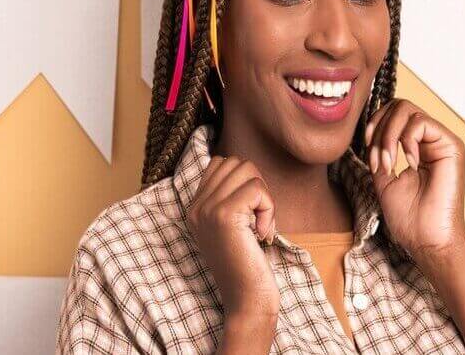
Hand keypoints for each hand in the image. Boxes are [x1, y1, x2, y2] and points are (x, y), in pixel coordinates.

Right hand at [187, 156, 279, 319]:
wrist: (247, 301)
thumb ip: (232, 198)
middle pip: (236, 163)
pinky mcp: (224, 215)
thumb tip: (245, 167)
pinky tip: (263, 234)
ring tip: (260, 226)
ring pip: (247, 171)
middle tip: (259, 219)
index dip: (245, 181)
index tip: (250, 213)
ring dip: (264, 197)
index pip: (220, 163)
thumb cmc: (249, 265)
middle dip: (257, 185)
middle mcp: (196, 206)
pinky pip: (257, 189)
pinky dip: (269, 208)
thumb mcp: (235, 226)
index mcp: (195, 208)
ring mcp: (207, 210)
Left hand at [364, 98, 464, 259]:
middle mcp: (429, 140)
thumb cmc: (408, 216)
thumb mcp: (383, 177)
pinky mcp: (452, 144)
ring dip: (388, 137)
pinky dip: (405, 140)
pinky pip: (420, 122)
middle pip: (397, 106)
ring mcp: (441, 140)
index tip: (368, 154)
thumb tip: (369, 129)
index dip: (373, 126)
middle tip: (378, 160)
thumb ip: (378, 151)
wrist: (426, 239)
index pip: (391, 114)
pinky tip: (410, 164)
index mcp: (415, 146)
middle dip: (378, 129)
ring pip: (405, 110)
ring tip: (389, 164)